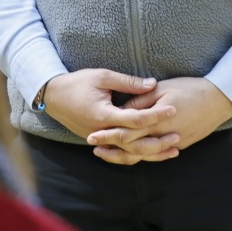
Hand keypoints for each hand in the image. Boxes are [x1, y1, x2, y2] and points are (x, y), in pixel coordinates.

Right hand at [42, 68, 177, 142]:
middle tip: (178, 137)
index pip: (136, 119)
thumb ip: (128, 83)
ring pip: (129, 153)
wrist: (53, 97)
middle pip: (135, 143)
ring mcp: (100, 139)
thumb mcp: (102, 76)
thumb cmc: (78, 83)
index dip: (156, 114)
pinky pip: (121, 152)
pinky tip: (153, 153)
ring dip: (152, 153)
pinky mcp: (99, 142)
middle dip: (158, 142)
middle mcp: (102, 132)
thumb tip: (153, 84)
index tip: (173, 108)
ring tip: (173, 151)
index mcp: (104, 115)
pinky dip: (138, 154)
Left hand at [87, 77, 231, 163]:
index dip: (108, 135)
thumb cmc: (190, 89)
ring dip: (124, 156)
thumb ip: (140, 100)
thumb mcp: (162, 88)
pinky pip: (157, 155)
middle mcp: (165, 136)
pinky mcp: (181, 145)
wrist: (219, 100)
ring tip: (108, 153)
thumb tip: (122, 109)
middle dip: (112, 148)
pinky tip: (131, 154)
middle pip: (133, 148)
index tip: (92, 136)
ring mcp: (174, 143)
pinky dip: (142, 156)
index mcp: (158, 120)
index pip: (127, 132)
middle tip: (94, 147)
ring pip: (145, 156)